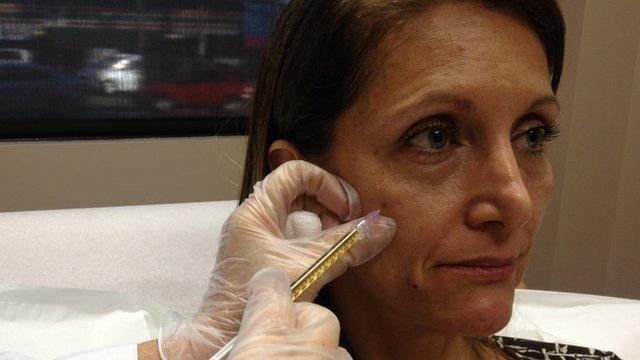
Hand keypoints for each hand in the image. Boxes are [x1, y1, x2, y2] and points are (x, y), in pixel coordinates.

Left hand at [159, 160, 395, 358]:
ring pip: (297, 215)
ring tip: (338, 243)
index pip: (295, 172)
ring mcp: (256, 239)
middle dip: (329, 205)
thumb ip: (349, 244)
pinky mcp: (261, 257)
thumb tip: (383, 227)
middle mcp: (253, 220)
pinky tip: (326, 257)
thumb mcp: (311, 266)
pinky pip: (293, 236)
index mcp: (256, 212)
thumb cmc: (254, 300)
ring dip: (323, 225)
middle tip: (347, 226)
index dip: (326, 184)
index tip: (345, 209)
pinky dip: (313, 241)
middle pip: (299, 192)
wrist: (226, 336)